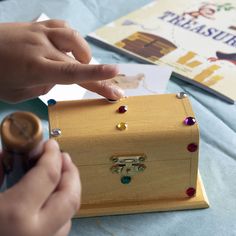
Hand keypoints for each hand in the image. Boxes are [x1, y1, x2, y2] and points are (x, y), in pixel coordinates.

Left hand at [0, 20, 122, 102]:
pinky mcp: (36, 25)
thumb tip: (57, 78)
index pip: (72, 73)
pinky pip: (62, 27)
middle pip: (79, 60)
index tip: (115, 75)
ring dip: (82, 53)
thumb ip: (43, 88)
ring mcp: (39, 33)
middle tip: (107, 86)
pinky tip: (66, 47)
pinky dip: (70, 39)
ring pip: (74, 38)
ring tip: (78, 63)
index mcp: (36, 68)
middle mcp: (41, 47)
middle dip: (97, 74)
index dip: (96, 75)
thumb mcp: (18, 94)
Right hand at [0, 139, 80, 235]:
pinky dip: (60, 210)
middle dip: (71, 173)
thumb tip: (12, 154)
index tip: (50, 144)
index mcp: (15, 215)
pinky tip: (51, 200)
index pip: (49, 176)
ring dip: (68, 191)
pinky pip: (59, 230)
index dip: (52, 155)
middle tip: (63, 158)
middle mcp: (36, 235)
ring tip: (60, 175)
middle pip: (70, 198)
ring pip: (69, 216)